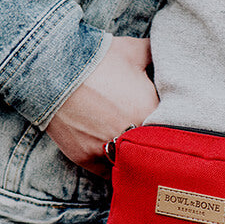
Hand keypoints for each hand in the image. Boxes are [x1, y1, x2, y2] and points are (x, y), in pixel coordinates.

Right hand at [45, 36, 157, 175]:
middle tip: (145, 134)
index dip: (167, 124)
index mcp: (151, 112)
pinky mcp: (88, 159)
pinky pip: (108, 173)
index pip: (171, 128)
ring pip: (131, 165)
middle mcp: (134, 136)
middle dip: (151, 143)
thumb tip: (168, 52)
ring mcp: (110, 150)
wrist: (53, 70)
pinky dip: (111, 166)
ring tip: (128, 147)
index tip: (161, 119)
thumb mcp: (134, 50)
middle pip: (152, 150)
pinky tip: (111, 155)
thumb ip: (156, 55)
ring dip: (132, 159)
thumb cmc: (98, 58)